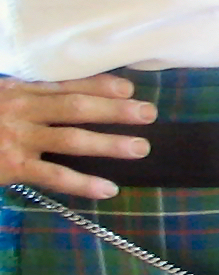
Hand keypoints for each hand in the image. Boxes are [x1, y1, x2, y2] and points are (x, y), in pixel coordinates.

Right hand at [0, 76, 155, 199]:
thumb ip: (23, 97)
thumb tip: (60, 99)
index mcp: (15, 91)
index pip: (63, 85)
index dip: (98, 86)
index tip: (128, 89)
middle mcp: (18, 110)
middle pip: (75, 107)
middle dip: (115, 111)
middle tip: (148, 114)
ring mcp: (15, 138)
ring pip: (71, 139)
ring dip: (109, 144)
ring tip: (140, 148)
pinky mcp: (11, 166)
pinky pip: (53, 175)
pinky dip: (83, 183)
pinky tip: (108, 189)